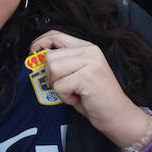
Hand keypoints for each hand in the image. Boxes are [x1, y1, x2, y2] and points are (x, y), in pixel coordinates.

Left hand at [31, 31, 145, 144]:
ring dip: (58, 87)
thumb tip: (37, 57)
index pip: (55, 35)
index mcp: (87, 47)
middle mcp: (89, 51)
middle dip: (51, 76)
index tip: (33, 54)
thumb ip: (63, 62)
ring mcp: (89, 62)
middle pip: (50, 56)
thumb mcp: (78, 74)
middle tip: (66, 87)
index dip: (40, 43)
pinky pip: (59, 86)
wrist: (118, 116)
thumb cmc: (96, 98)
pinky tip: (78, 98)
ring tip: (74, 92)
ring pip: (53, 69)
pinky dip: (65, 97)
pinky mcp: (87, 77)